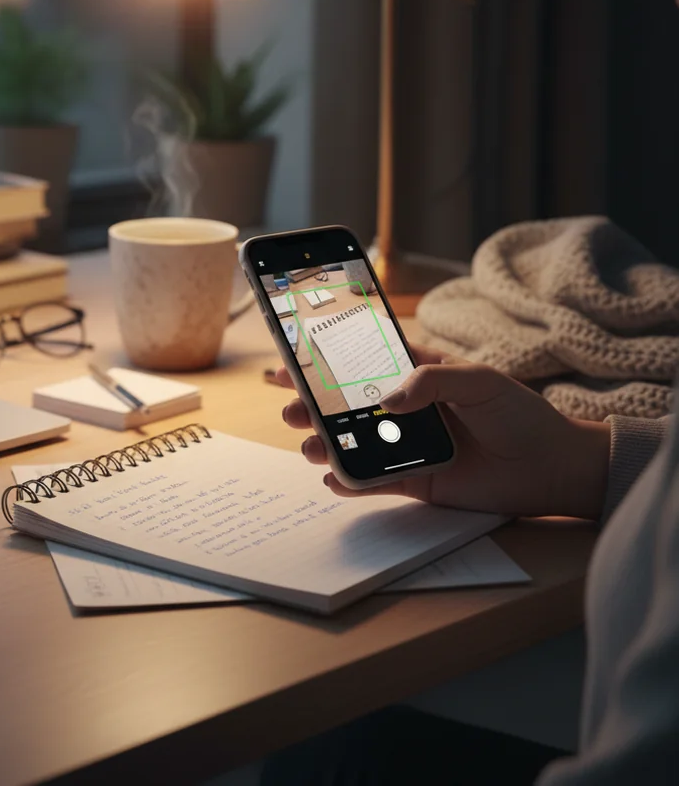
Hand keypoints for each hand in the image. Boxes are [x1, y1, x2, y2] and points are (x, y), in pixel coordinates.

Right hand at [277, 346, 610, 519]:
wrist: (552, 469)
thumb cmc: (520, 415)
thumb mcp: (481, 381)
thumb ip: (432, 380)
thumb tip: (388, 400)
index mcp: (418, 375)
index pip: (364, 362)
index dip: (327, 360)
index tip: (294, 360)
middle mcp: (407, 409)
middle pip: (347, 404)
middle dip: (313, 406)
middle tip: (290, 408)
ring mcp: (408, 446)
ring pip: (355, 442)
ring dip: (326, 443)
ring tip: (309, 445)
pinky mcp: (415, 480)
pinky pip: (373, 481)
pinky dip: (349, 480)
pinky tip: (332, 476)